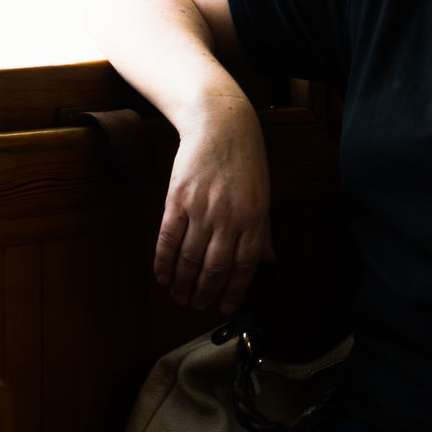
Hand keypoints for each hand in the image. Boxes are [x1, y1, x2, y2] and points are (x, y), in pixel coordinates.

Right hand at [154, 93, 274, 313]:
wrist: (220, 124)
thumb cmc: (245, 159)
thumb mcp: (263, 194)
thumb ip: (264, 231)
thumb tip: (268, 261)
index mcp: (255, 218)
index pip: (244, 266)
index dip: (233, 292)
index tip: (223, 307)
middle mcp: (229, 217)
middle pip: (214, 268)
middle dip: (204, 293)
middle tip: (195, 304)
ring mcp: (202, 208)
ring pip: (190, 258)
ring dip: (183, 283)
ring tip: (178, 295)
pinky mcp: (177, 199)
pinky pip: (168, 239)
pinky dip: (164, 261)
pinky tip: (162, 274)